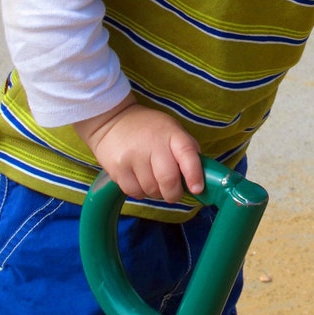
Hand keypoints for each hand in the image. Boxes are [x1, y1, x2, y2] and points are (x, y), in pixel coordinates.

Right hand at [74, 96, 202, 201]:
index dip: (194, 175)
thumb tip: (201, 176)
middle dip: (174, 193)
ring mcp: (133, 157)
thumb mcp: (172, 130)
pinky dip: (141, 192)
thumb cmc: (148, 128)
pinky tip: (139, 180)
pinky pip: (135, 193)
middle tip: (174, 192)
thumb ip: (187, 150)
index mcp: (172, 134)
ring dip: (157, 192)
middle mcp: (152, 145)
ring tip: (153, 180)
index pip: (187, 155)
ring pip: (152, 190)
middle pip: (168, 180)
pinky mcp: (117, 169)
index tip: (197, 189)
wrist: (112, 121)